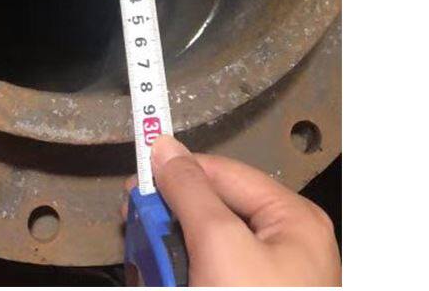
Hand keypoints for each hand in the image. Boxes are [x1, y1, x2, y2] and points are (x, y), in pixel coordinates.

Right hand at [123, 135, 340, 286]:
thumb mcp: (220, 246)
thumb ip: (191, 192)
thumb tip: (167, 151)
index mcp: (292, 221)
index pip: (222, 172)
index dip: (177, 173)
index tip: (136, 179)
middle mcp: (282, 248)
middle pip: (209, 212)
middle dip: (170, 225)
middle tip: (139, 233)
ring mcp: (261, 281)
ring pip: (200, 248)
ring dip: (169, 258)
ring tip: (152, 271)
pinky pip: (201, 276)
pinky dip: (176, 279)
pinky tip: (162, 283)